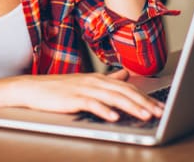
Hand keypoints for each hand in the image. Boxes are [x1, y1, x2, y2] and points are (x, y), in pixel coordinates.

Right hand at [11, 69, 163, 121]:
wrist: (32, 89)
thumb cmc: (59, 89)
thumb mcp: (86, 82)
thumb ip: (107, 79)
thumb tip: (125, 75)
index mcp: (100, 78)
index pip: (128, 87)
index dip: (145, 97)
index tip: (160, 106)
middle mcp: (95, 81)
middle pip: (124, 92)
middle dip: (144, 102)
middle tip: (159, 112)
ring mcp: (84, 89)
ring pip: (113, 97)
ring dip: (131, 107)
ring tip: (144, 115)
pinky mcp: (73, 98)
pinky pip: (92, 104)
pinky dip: (104, 111)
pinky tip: (115, 117)